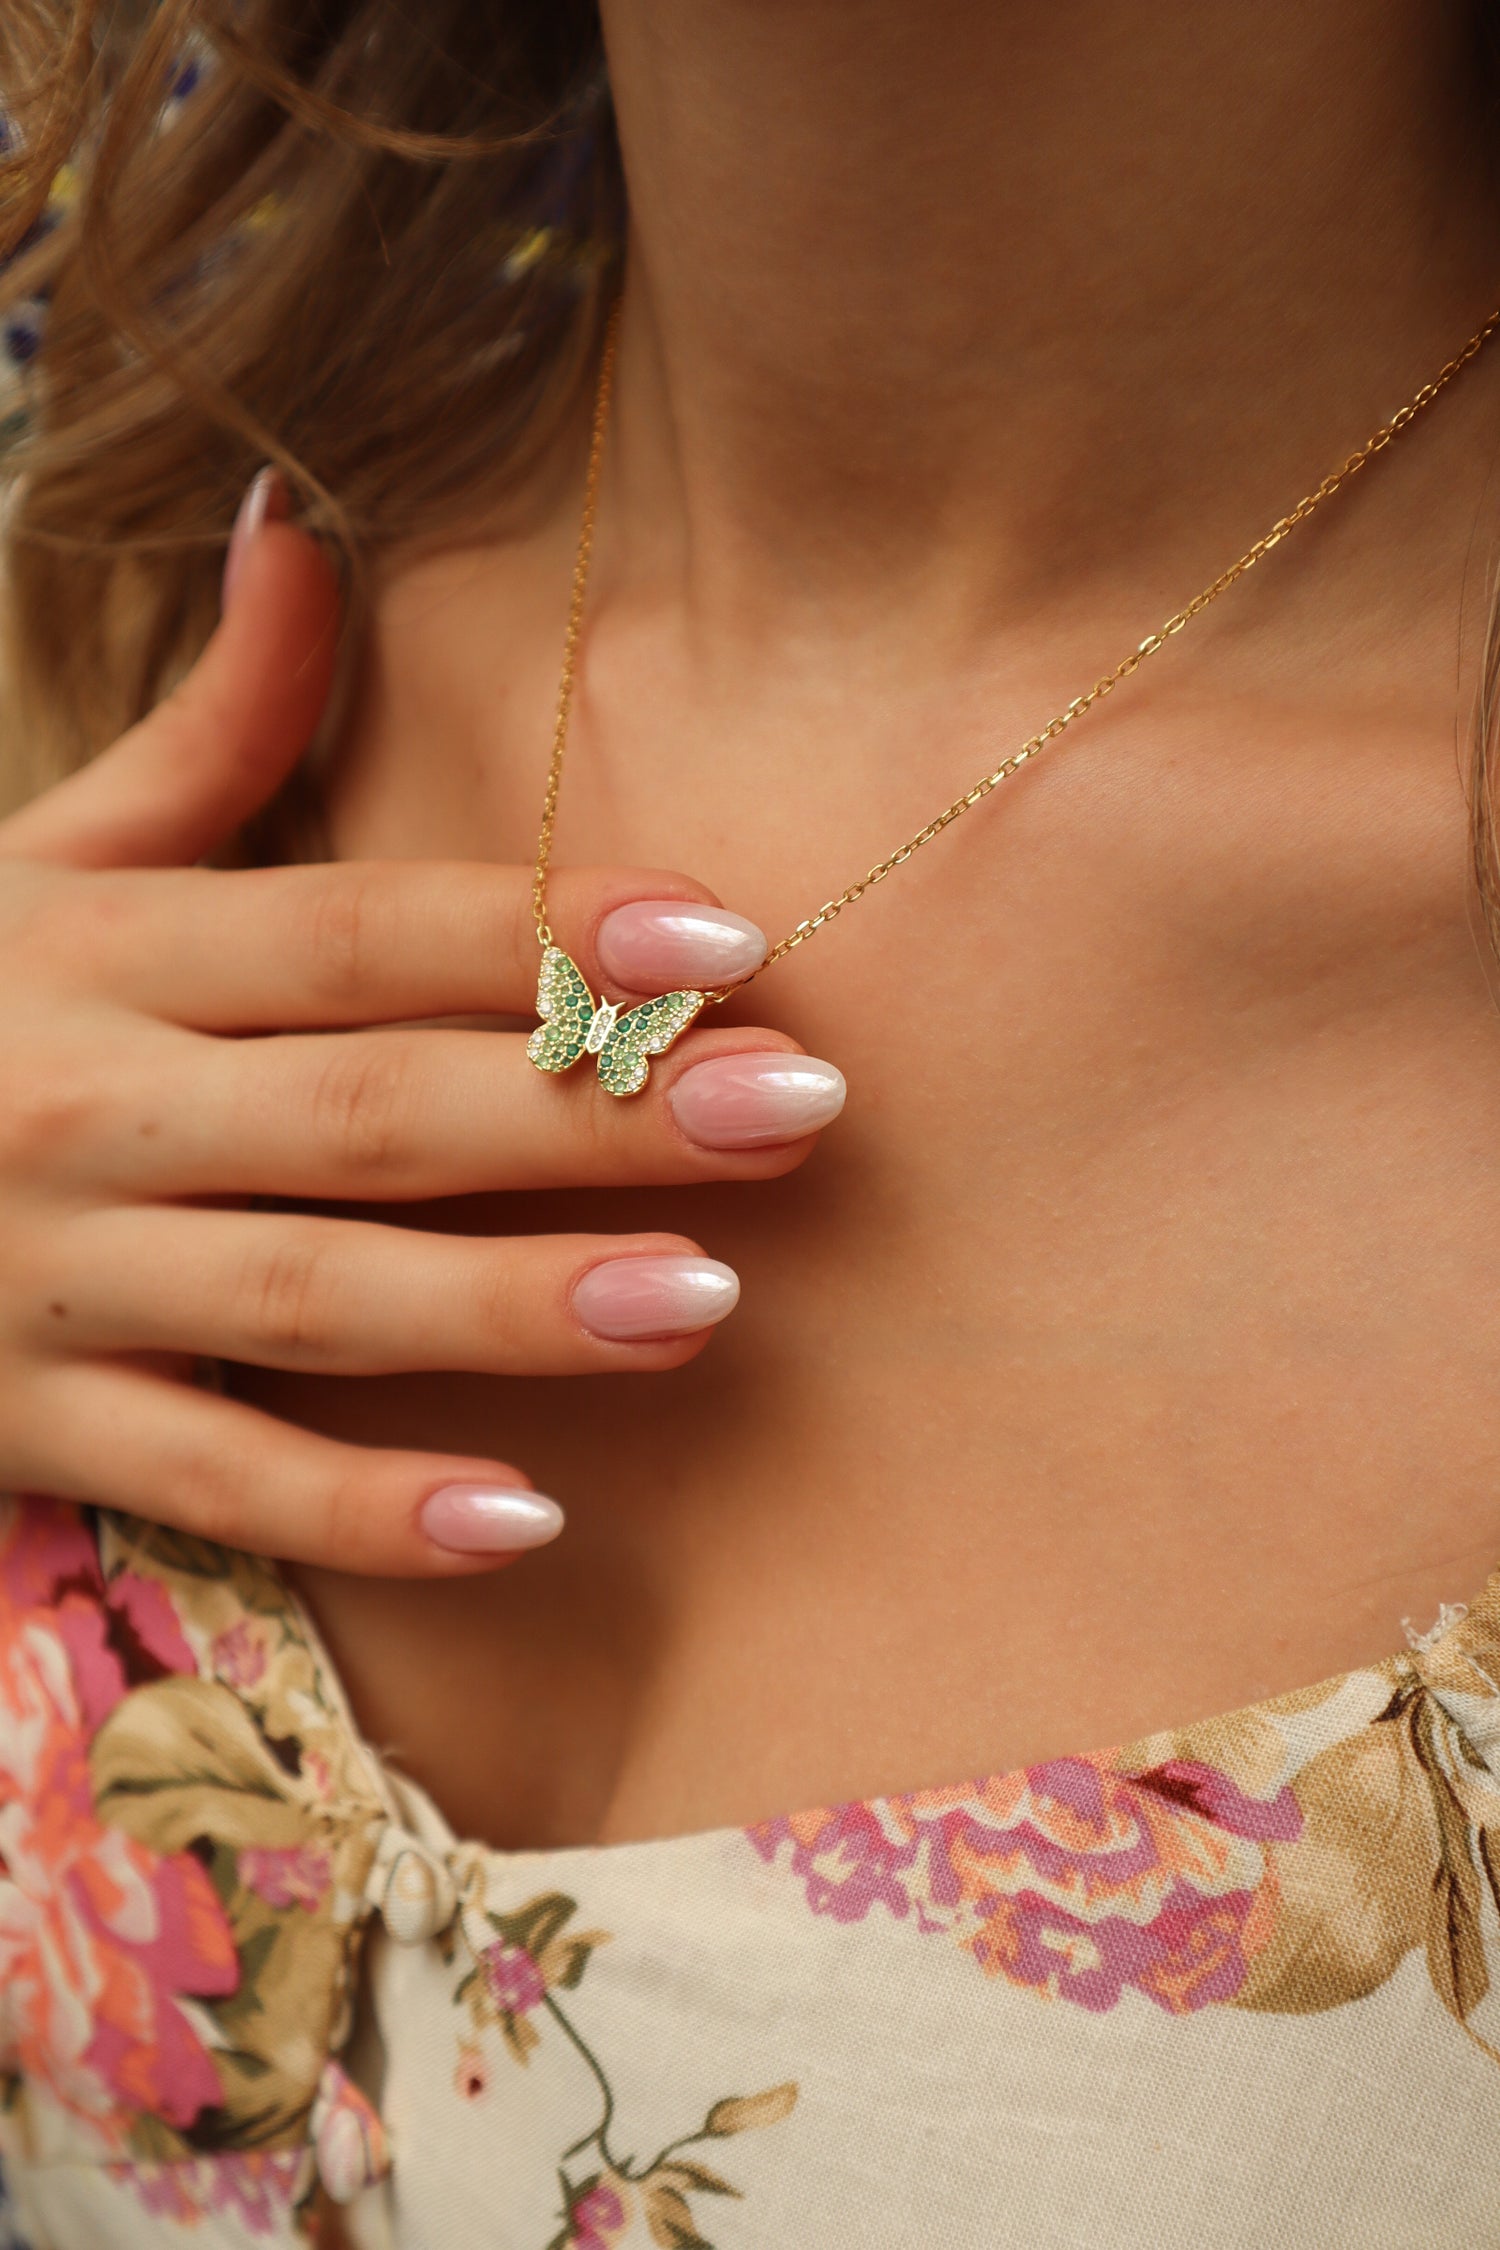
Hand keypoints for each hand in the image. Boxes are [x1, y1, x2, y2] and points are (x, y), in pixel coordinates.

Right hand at [0, 484, 843, 1573]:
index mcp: (106, 947)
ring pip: (308, 1296)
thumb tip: (304, 523)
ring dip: (505, 1305)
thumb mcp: (40, 853)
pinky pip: (211, 1479)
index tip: (723, 934)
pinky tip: (521, 1518)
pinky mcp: (27, 1422)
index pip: (350, 926)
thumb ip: (204, 727)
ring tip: (701, 1301)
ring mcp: (55, 1275)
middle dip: (586, 1110)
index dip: (534, 927)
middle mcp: (89, 1101)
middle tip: (795, 1108)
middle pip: (369, 1104)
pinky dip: (358, 1507)